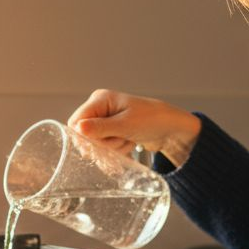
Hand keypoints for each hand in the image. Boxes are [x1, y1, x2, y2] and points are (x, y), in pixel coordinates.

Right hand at [67, 90, 201, 167]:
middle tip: (120, 140)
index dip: (84, 137)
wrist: (172, 129)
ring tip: (128, 140)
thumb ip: (101, 128)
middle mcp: (101, 108)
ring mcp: (107, 120)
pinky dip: (117, 150)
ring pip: (96, 143)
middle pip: (85, 134)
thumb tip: (78, 129)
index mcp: (101, 99)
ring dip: (112, 148)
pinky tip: (129, 144)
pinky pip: (106, 147)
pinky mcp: (114, 131)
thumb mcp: (126, 125)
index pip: (76, 121)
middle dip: (102, 144)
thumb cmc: (152, 120)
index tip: (97, 146)